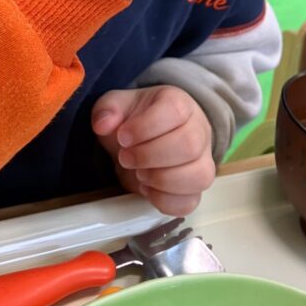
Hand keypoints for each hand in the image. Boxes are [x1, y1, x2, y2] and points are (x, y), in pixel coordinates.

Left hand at [92, 86, 215, 215]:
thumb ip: (107, 109)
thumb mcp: (117, 106)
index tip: (123, 137)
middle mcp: (198, 130)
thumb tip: (103, 124)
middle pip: (190, 145)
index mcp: (179, 104)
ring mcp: (202, 161)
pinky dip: (165, 201)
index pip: (175, 110)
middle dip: (150, 156)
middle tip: (126, 158)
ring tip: (139, 174)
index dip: (145, 127)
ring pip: (198, 176)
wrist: (144, 140)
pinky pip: (190, 202)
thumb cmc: (135, 120)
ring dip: (161, 180)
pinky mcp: (195, 188)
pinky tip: (147, 189)